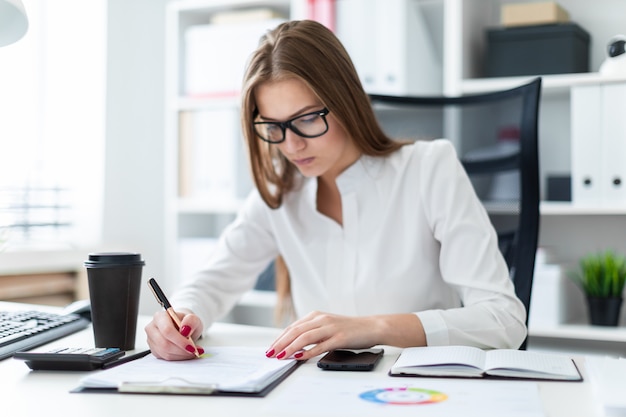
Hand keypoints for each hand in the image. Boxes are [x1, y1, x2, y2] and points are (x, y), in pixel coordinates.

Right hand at [145, 309, 204, 359]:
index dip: (180, 340)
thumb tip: (186, 329)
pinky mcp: (154, 350)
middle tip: (194, 351)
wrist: (183, 327)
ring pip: (165, 352)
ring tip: (192, 351)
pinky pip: (165, 357)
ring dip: (181, 354)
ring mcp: (151, 340)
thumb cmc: (187, 322)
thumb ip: (191, 321)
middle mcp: (152, 328)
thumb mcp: (194, 319)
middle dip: (181, 350)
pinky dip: (178, 357)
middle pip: (164, 343)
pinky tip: (185, 353)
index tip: (192, 346)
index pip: (167, 330)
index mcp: (160, 316)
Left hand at [265, 311, 380, 360]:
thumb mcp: (327, 327)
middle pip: (296, 331)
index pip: (293, 327)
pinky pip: (321, 345)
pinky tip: (300, 357)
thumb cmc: (349, 329)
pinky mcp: (340, 337)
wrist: (372, 327)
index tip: (271, 348)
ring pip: (306, 337)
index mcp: (317, 316)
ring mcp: (331, 328)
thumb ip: (312, 332)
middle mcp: (322, 319)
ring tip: (281, 356)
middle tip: (271, 353)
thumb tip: (294, 345)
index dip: (280, 338)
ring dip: (291, 347)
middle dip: (281, 343)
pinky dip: (309, 351)